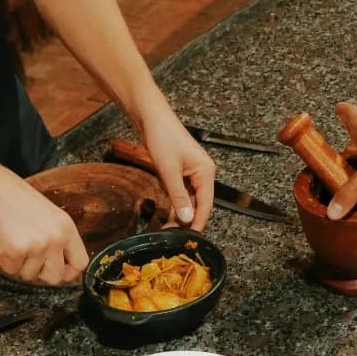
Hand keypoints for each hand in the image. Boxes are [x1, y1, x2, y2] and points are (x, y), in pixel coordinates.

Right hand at [0, 165, 88, 284]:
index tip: (60, 271)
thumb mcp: (48, 213)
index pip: (80, 262)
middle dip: (41, 272)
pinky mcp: (12, 253)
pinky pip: (11, 271)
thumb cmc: (14, 197)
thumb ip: (58, 237)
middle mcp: (54, 238)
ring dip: (20, 264)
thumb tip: (62, 264)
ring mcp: (34, 247)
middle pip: (55, 276)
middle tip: (30, 257)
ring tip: (13, 239)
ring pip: (30, 275)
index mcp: (65, 226)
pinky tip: (2, 240)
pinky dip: (5, 260)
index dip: (69, 272)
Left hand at [139, 109, 214, 229]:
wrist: (150, 116)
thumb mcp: (169, 170)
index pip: (206, 205)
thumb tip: (187, 219)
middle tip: (174, 238)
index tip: (190, 239)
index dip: (198, 223)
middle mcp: (202, 174)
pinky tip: (168, 216)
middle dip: (188, 221)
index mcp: (206, 172)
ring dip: (181, 214)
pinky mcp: (180, 172)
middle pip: (199, 204)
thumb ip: (178, 196)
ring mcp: (191, 173)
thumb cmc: (162, 137)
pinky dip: (175, 204)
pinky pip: (181, 193)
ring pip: (189, 200)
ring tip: (169, 230)